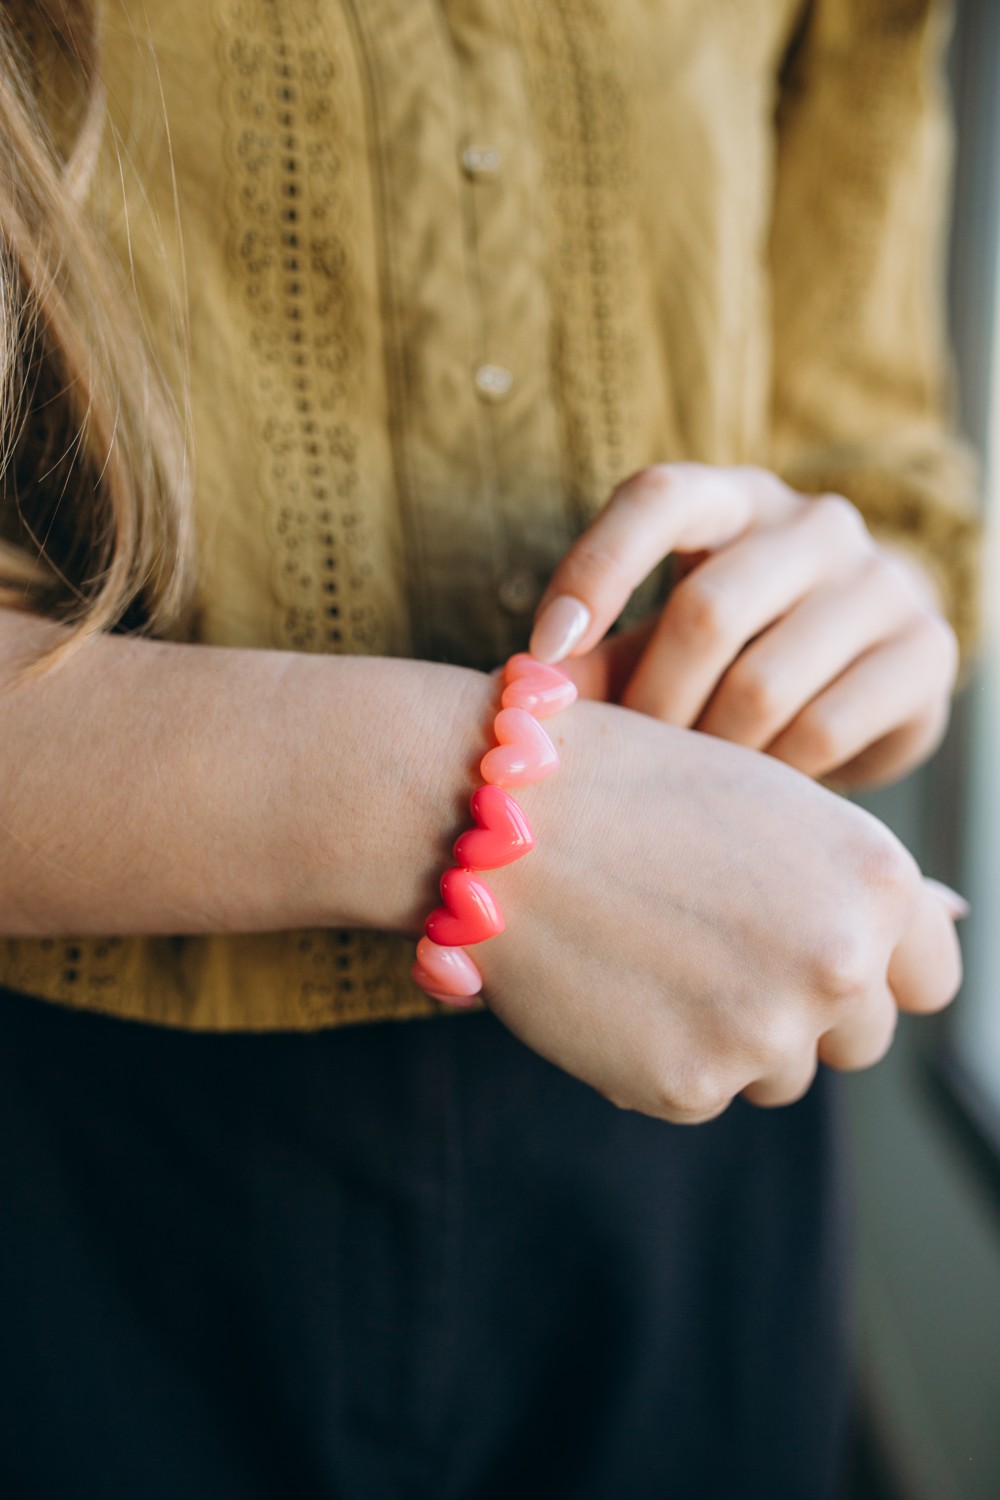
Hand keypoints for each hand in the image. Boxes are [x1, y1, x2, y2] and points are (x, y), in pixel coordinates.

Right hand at [475, 698, 963, 1121]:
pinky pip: (700, 1094)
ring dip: (733, 1037)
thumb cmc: (630, 789)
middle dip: (800, 1007)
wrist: (497, 817)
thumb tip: (952, 915)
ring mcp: (765, 1032)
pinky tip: (614, 987)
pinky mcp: (687, 1087)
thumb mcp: (769, 803)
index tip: (813, 952)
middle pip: (861, 1039)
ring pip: (779, 1074)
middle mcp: (840, 962)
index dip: (874, 967)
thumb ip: (860, 879)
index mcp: (874, 881)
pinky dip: (661, 1057)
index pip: (931, 979)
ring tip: (653, 957)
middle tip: (711, 947)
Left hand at [529, 463, 958, 787]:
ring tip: (693, 784)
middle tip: (631, 762)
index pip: (657, 498)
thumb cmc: (745, 649)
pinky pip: (824, 730)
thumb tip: (519, 698)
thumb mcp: (667, 637)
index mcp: (732, 499)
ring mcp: (879, 580)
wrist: (874, 669)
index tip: (545, 653)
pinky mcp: (925, 650)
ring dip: (711, 754)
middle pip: (706, 611)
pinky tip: (759, 790)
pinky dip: (774, 778)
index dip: (594, 569)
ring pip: (763, 685)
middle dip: (653, 706)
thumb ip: (602, 655)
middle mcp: (813, 522)